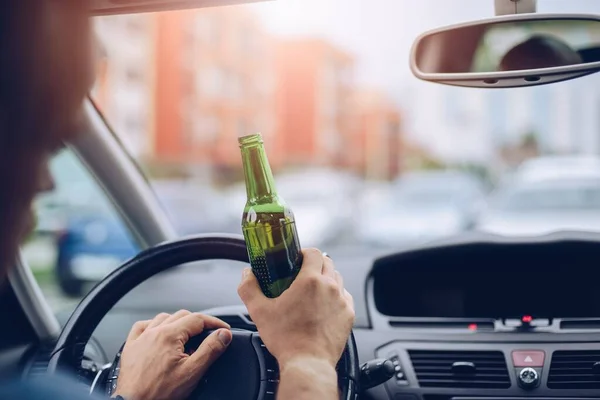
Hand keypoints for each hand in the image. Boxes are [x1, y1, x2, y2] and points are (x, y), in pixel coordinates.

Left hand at [114, 310, 232, 399]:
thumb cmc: (158, 393)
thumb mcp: (192, 372)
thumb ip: (210, 350)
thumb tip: (223, 334)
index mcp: (169, 335)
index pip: (198, 319)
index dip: (214, 322)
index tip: (223, 329)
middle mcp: (153, 332)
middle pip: (182, 315)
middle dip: (198, 323)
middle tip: (209, 335)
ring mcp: (140, 339)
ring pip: (163, 318)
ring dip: (178, 322)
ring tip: (187, 335)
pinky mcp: (131, 348)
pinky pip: (142, 326)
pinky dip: (153, 325)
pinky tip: (159, 333)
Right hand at [238, 248, 354, 369]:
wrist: (307, 364)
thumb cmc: (286, 340)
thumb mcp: (259, 312)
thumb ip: (249, 288)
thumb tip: (246, 274)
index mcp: (310, 281)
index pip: (314, 252)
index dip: (303, 252)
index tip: (296, 259)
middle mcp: (330, 287)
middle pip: (327, 263)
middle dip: (315, 264)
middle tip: (301, 274)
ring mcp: (342, 301)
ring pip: (337, 279)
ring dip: (326, 279)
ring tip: (312, 290)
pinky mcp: (349, 315)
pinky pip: (345, 296)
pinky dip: (335, 296)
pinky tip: (323, 305)